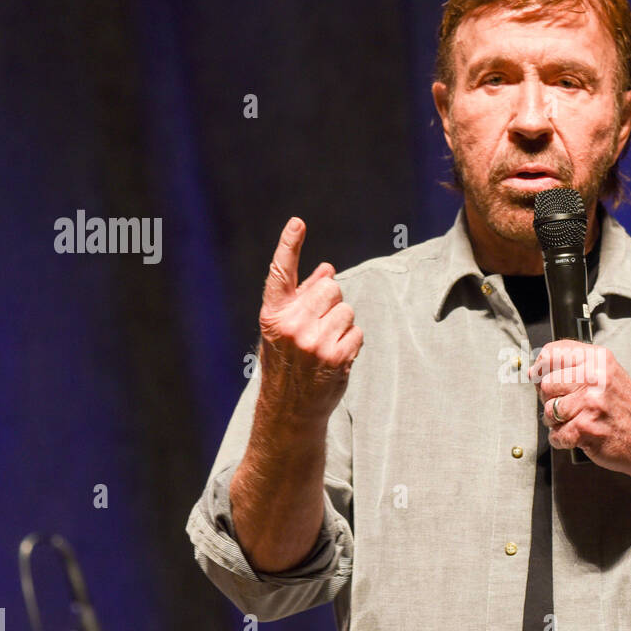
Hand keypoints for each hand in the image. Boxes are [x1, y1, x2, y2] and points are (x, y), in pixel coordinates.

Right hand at [256, 217, 362, 424]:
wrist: (291, 407)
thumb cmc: (289, 361)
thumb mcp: (286, 327)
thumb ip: (304, 296)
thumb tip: (328, 268)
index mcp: (273, 314)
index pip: (280, 273)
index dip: (288, 245)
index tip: (298, 223)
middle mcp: (291, 325)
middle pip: (331, 288)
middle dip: (331, 302)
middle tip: (319, 326)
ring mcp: (313, 342)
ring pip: (347, 310)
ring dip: (342, 324)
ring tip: (325, 344)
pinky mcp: (335, 357)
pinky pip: (357, 332)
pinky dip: (351, 343)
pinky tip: (336, 357)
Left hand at [531, 341, 630, 485]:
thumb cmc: (627, 410)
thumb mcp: (608, 375)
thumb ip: (574, 368)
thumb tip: (533, 371)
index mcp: (599, 359)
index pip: (552, 353)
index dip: (542, 368)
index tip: (543, 377)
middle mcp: (595, 377)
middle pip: (546, 384)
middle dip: (552, 400)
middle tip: (570, 407)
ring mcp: (590, 403)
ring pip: (548, 411)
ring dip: (557, 422)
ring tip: (577, 422)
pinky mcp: (585, 428)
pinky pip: (556, 434)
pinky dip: (563, 440)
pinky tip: (579, 436)